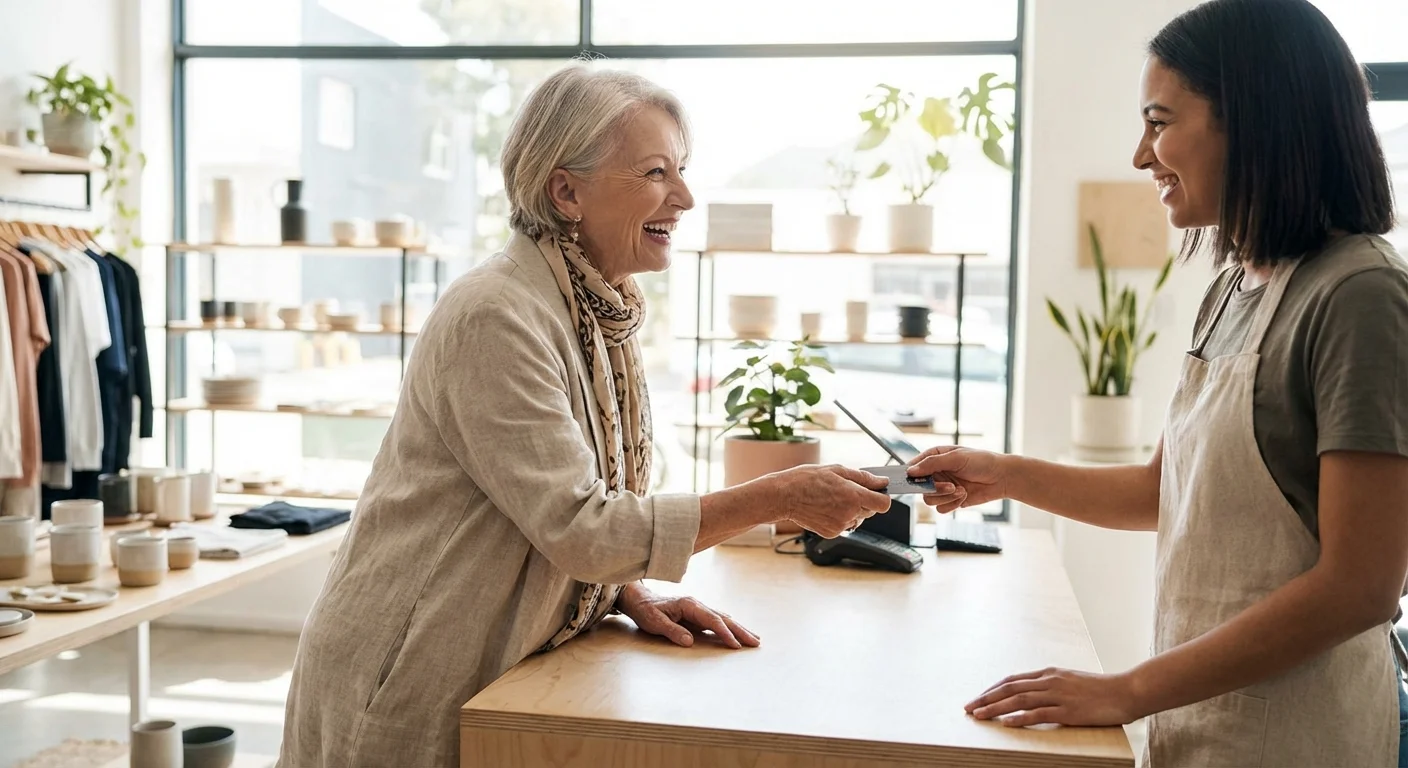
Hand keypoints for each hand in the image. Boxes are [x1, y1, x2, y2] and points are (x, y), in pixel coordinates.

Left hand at [614, 582, 759, 649]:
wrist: (640, 601)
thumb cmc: (646, 611)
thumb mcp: (654, 622)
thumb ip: (672, 631)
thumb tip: (689, 641)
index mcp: (689, 605)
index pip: (712, 620)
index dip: (724, 632)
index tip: (735, 644)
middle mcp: (697, 605)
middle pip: (724, 618)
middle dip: (740, 631)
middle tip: (756, 642)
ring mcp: (698, 610)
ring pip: (723, 619)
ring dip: (739, 629)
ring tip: (754, 639)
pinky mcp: (697, 616)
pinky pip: (717, 622)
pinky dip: (729, 628)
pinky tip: (737, 632)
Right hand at [757, 465, 892, 537]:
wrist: (783, 497)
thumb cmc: (806, 480)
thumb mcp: (837, 470)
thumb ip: (863, 478)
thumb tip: (882, 482)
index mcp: (854, 496)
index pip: (884, 504)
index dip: (882, 497)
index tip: (876, 492)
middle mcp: (850, 514)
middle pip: (871, 511)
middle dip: (864, 501)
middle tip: (845, 491)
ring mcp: (841, 526)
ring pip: (858, 518)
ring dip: (851, 510)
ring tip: (832, 499)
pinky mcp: (832, 533)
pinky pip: (845, 525)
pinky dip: (840, 517)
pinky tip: (825, 508)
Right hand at [906, 446, 1007, 513]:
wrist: (1002, 478)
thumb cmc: (982, 462)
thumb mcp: (956, 458)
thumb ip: (932, 463)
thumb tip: (911, 470)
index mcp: (935, 457)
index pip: (914, 466)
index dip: (911, 474)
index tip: (913, 480)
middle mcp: (936, 473)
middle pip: (920, 487)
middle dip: (936, 489)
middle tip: (950, 486)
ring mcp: (942, 488)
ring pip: (929, 500)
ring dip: (946, 497)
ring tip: (961, 490)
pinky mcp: (950, 500)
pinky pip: (941, 509)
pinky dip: (952, 504)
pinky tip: (964, 496)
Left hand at [966, 667, 1142, 727]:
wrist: (1126, 691)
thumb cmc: (1101, 690)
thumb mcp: (1071, 682)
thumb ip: (1052, 687)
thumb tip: (1035, 696)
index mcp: (1049, 673)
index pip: (1012, 680)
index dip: (992, 689)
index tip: (977, 698)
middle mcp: (1050, 681)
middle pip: (1009, 688)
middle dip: (985, 698)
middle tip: (968, 708)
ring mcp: (1058, 695)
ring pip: (1018, 700)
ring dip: (995, 708)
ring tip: (978, 716)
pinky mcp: (1068, 710)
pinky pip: (1038, 714)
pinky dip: (1019, 718)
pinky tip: (1005, 724)